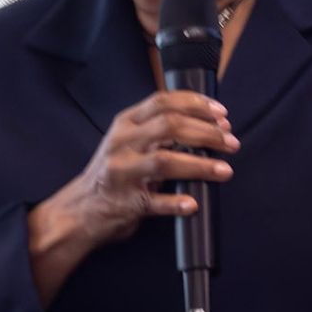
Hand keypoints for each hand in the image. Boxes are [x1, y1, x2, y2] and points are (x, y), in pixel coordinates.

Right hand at [27, 91, 236, 305]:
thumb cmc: (113, 173)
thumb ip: (157, 128)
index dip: (197, 104)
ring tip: (225, 171)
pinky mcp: (126, 202)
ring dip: (200, 165)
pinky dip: (176, 203)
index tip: (222, 114)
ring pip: (165, 161)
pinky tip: (193, 204)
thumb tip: (207, 122)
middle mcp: (122, 144)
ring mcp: (122, 173)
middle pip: (170, 127)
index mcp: (125, 124)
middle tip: (231, 142)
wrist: (80, 210)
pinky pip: (155, 202)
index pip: (163, 102)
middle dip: (206, 132)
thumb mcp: (127, 141)